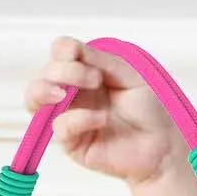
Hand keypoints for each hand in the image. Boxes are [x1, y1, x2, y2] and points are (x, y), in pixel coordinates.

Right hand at [23, 36, 183, 186]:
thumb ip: (102, 61)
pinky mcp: (71, 143)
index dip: (63, 50)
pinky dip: (77, 119)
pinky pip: (59, 128)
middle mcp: (72, 93)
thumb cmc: (148, 110)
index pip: (59, 53)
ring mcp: (68, 117)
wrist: (162, 145)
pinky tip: (100, 119)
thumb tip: (72, 50)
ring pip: (34, 99)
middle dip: (62, 71)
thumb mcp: (130, 75)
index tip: (78, 53)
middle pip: (44, 74)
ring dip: (47, 90)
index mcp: (85, 72)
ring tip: (66, 94)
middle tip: (94, 79)